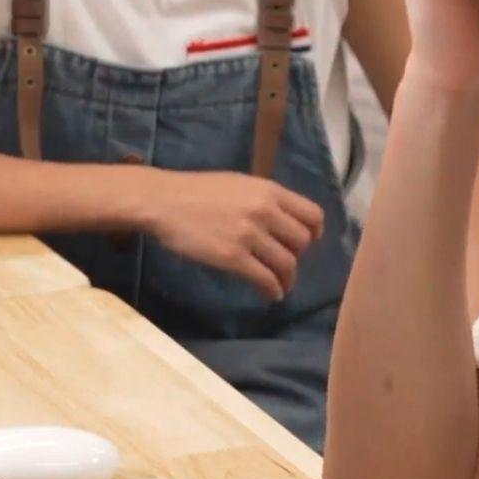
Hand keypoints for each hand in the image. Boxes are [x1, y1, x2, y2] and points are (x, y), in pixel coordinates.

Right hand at [147, 170, 325, 300]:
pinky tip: (269, 294)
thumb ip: (264, 199)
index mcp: (269, 190)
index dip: (315, 232)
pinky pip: (265, 279)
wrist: (163, 201)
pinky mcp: (232, 257)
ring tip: (281, 286)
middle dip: (298, 257)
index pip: (312, 214)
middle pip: (302, 242)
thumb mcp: (239, 184)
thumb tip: (284, 219)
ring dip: (287, 279)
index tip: (309, 243)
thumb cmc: (198, 192)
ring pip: (286, 263)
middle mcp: (264, 210)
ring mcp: (249, 234)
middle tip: (286, 265)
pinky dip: (272, 290)